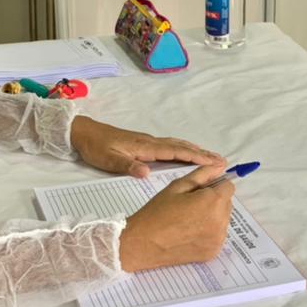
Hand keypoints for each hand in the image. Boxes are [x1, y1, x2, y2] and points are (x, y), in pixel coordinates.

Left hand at [70, 116, 225, 177]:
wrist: (84, 133)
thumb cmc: (96, 147)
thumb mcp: (108, 160)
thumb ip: (127, 166)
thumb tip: (146, 172)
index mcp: (146, 147)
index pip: (176, 152)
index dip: (196, 157)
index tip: (213, 162)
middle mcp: (151, 142)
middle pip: (182, 147)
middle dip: (202, 153)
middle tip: (222, 160)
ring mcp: (148, 142)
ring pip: (177, 145)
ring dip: (195, 150)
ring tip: (211, 157)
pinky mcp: (144, 144)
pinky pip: (170, 146)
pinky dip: (184, 149)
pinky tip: (187, 154)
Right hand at [120, 166, 234, 270]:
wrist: (143, 243)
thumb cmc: (157, 211)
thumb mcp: (177, 186)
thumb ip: (202, 174)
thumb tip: (220, 166)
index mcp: (213, 202)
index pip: (229, 187)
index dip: (215, 185)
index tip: (200, 191)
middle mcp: (221, 221)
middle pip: (227, 204)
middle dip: (214, 201)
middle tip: (190, 206)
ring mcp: (218, 239)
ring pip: (223, 220)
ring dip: (213, 217)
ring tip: (189, 220)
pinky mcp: (213, 252)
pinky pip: (218, 236)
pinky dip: (209, 233)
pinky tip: (190, 233)